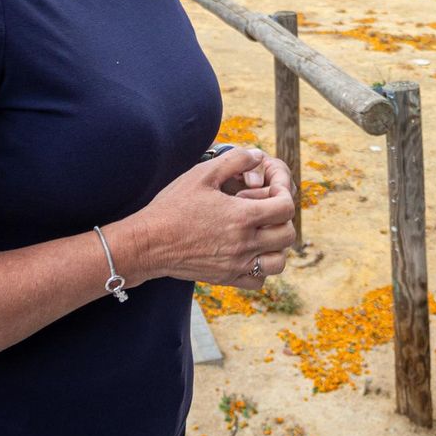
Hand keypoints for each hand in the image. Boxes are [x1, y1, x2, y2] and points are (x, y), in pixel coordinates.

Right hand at [129, 148, 295, 290]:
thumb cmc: (172, 206)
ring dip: (276, 245)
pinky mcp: (226, 279)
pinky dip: (261, 268)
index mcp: (242, 216)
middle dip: (283, 218)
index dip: (284, 193)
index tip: (272, 188)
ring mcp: (236, 264)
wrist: (148, 243)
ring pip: (278, 261)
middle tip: (266, 209)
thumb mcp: (201, 174)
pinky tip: (249, 253)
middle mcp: (244, 243)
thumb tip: (257, 155)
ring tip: (261, 232)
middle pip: (287, 234)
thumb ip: (234, 160)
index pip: (285, 207)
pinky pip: (259, 280)